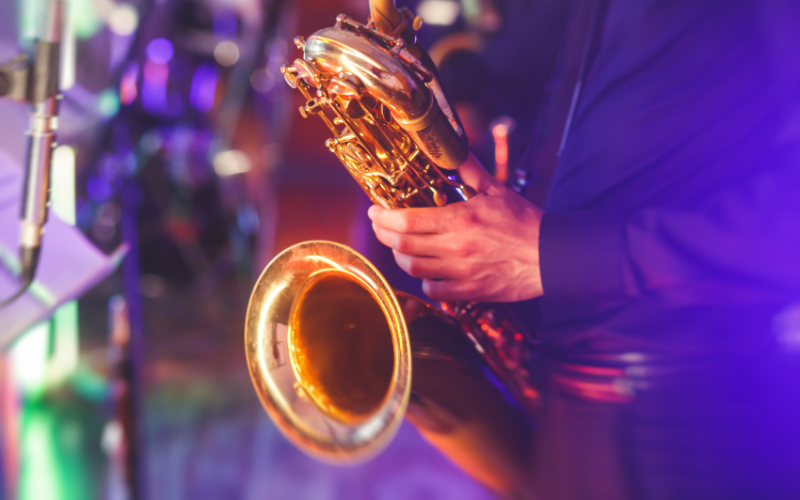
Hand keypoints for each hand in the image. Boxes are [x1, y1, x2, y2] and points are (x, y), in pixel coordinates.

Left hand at [368, 153, 543, 301]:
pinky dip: (423, 281)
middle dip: (383, 234)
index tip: (375, 211)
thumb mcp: (495, 190)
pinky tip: (425, 271)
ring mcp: (462, 272)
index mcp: (460, 220)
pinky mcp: (470, 291)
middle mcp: (456, 248)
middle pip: (402, 245)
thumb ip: (468, 170)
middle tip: (380, 226)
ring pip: (413, 269)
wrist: (552, 255)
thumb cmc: (524, 222)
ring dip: (399, 257)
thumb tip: (451, 148)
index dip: (382, 217)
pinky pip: (433, 291)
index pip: (407, 221)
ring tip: (399, 247)